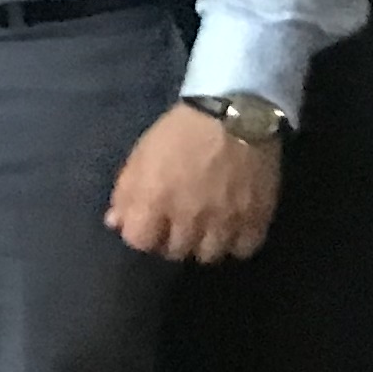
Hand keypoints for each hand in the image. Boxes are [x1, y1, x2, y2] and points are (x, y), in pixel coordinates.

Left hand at [108, 104, 282, 263]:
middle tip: (179, 224)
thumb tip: (116, 223)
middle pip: (174, 252)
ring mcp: (224, 222)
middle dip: (171, 240)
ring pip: (208, 256)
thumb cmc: (181, 132)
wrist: (234, 115)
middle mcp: (187, 218)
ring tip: (206, 228)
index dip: (142, 234)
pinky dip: (236, 242)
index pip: (139, 242)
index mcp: (154, 200)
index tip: (150, 225)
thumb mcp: (141, 155)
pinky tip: (233, 228)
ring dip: (203, 244)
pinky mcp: (256, 219)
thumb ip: (126, 192)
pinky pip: (243, 250)